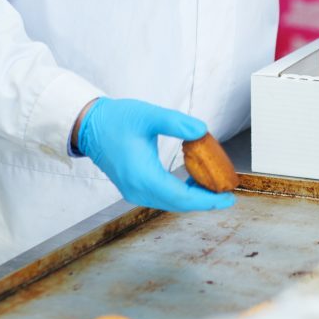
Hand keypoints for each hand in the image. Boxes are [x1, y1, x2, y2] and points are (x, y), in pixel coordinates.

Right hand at [77, 98, 233, 211]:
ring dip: (194, 196)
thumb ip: (177, 123)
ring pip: (171, 202)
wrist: (90, 126)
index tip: (229, 198)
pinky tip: (193, 178)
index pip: (182, 197)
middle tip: (228, 191)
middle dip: (205, 199)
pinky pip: (163, 196)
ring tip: (215, 184)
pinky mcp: (134, 187)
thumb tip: (203, 131)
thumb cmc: (117, 119)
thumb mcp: (149, 115)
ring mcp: (134, 191)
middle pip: (179, 203)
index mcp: (143, 177)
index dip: (207, 200)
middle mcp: (138, 190)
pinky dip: (181, 191)